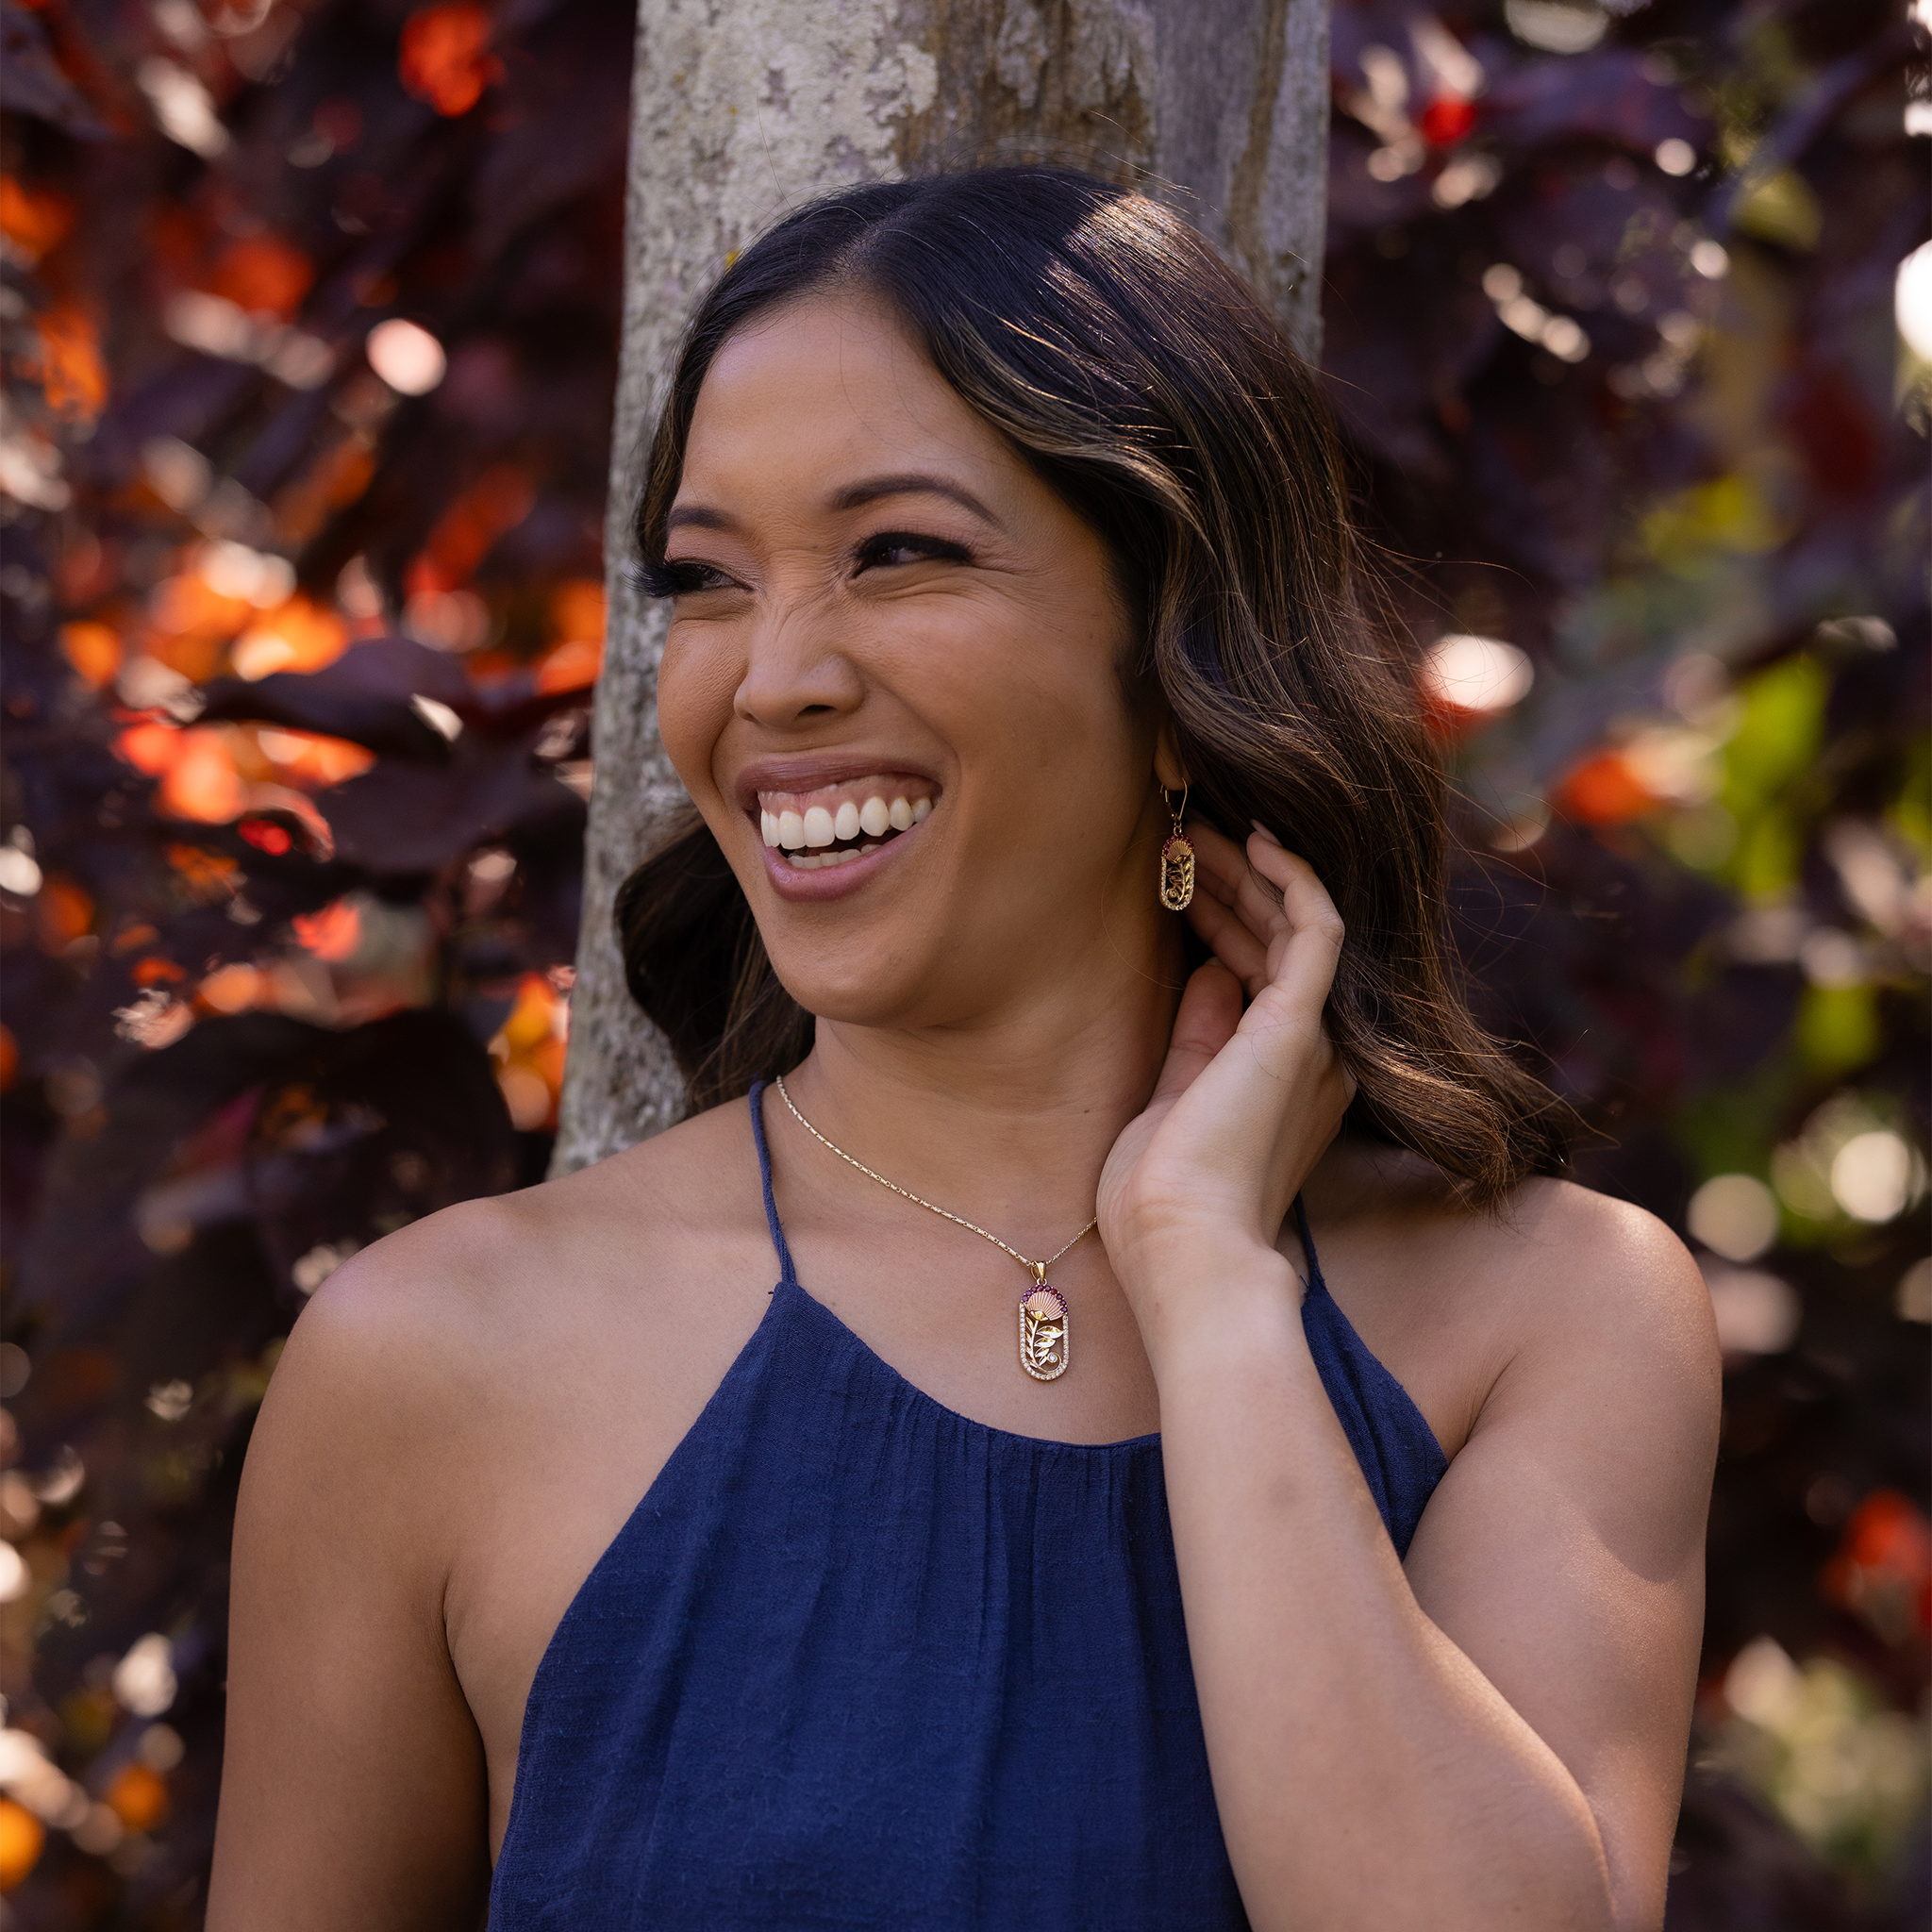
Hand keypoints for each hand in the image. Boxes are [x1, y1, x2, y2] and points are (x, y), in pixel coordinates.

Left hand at [1098, 820, 1355, 1342]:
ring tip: (1196, 830)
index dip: (1221, 918)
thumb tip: (1208, 972)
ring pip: (1293, 924)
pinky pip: (1316, 927)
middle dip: (1230, 884)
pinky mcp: (1299, 1026)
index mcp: (1281, 1076)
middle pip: (1277, 941)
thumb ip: (1198, 1038)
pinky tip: (1257, 838)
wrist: (1182, 1249)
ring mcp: (1311, 1037)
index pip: (1260, 973)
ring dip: (1248, 871)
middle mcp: (1312, 1052)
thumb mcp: (1175, 1100)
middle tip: (1181, 837)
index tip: (1175, 881)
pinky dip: (1292, 877)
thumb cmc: (1164, 1200)